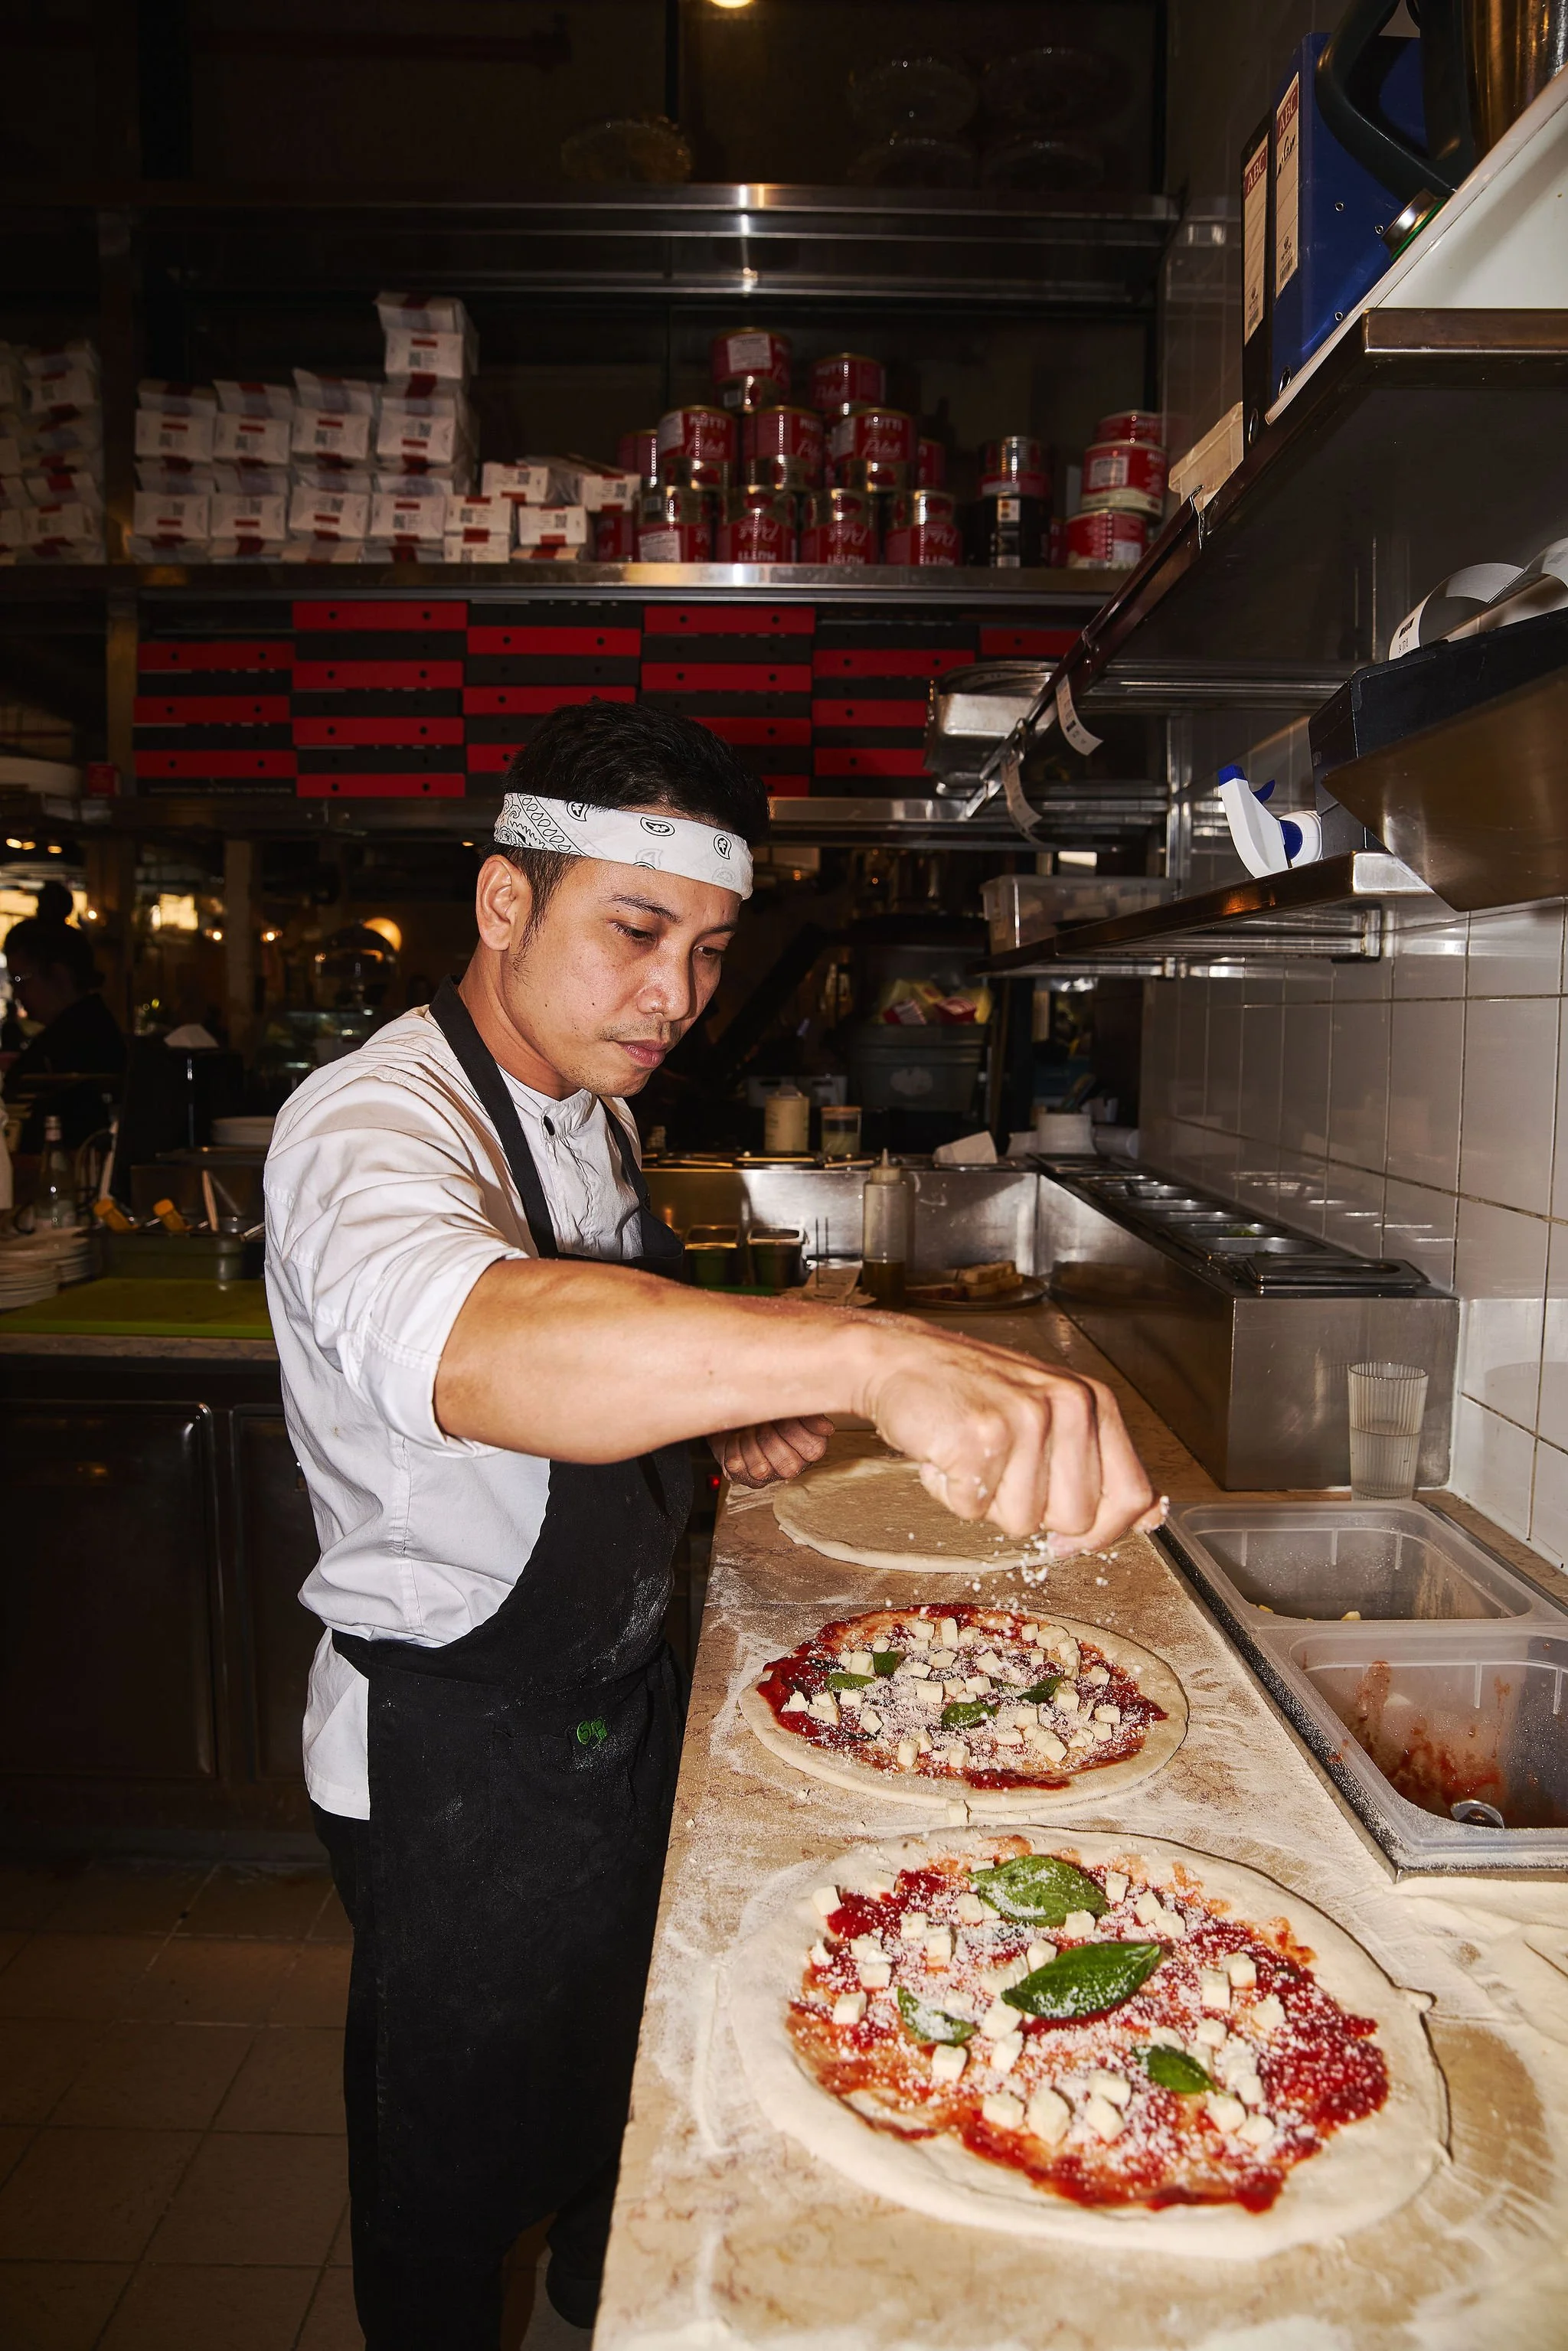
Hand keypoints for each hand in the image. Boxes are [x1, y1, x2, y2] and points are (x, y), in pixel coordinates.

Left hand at [709, 1414, 834, 1489]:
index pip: (813, 1451)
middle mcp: (792, 1463)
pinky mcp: (745, 1476)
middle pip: (789, 1466)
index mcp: (810, 1445)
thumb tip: (827, 1429)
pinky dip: (732, 1448)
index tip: (783, 1417)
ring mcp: (769, 1473)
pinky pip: (737, 1469)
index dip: (795, 1432)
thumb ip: (810, 1413)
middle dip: (770, 1438)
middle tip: (763, 1422)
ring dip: (750, 1443)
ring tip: (747, 1429)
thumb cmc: (767, 1402)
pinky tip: (736, 1438)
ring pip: (761, 1470)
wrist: (734, 1403)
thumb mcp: (790, 1401)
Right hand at [855, 1325, 1159, 1549]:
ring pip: (1021, 1523)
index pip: (1132, 1495)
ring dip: (985, 1501)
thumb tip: (1152, 1514)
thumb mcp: (1053, 1415)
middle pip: (1076, 1519)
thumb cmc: (972, 1392)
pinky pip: (972, 1511)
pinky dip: (949, 1493)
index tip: (1067, 1534)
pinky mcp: (979, 1439)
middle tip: (1000, 1465)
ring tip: (970, 1454)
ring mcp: (1024, 1420)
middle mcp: (1067, 1406)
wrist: (899, 1358)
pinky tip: (944, 1452)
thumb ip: (1103, 1465)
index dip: (1102, 1531)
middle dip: (1031, 1510)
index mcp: (1092, 1402)